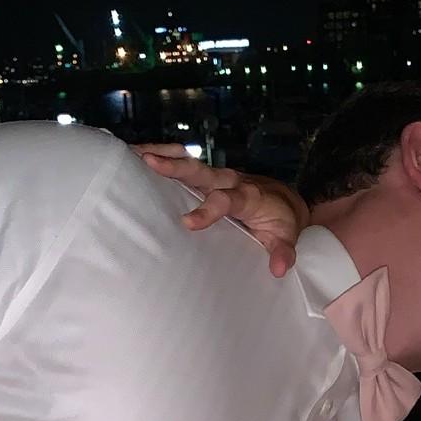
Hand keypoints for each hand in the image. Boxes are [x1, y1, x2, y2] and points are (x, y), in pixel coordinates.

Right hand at [133, 145, 306, 276]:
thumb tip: (279, 268)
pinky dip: (163, 158)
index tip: (188, 223)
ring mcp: (216, 178)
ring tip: (132, 153)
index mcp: (248, 196)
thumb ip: (284, 251)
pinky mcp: (207, 179)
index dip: (208, 209)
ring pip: (188, 163)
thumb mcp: (287, 237)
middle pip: (201, 171)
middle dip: (175, 166)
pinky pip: (184, 165)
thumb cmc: (281, 221)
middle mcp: (230, 181)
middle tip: (148, 162)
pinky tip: (139, 156)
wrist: (284, 200)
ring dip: (162, 155)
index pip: (226, 199)